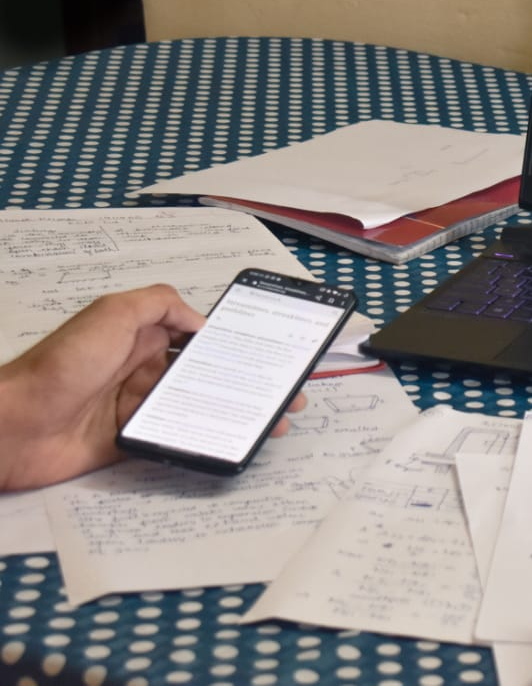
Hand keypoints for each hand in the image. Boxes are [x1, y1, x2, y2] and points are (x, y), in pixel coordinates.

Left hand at [0, 284, 305, 491]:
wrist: (14, 426)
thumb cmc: (60, 365)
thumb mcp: (111, 314)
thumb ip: (158, 305)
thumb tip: (200, 321)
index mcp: (141, 335)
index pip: (198, 336)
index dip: (235, 343)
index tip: (269, 351)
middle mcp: (144, 368)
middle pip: (207, 375)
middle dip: (248, 382)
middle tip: (288, 393)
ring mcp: (139, 405)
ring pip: (199, 408)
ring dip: (236, 414)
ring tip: (271, 423)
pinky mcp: (132, 439)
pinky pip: (176, 437)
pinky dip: (206, 440)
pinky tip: (233, 443)